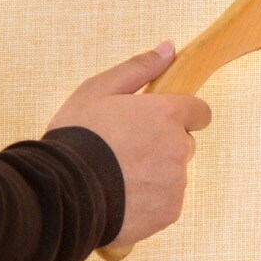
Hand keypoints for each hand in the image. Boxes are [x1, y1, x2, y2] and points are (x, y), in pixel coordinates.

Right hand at [45, 41, 211, 249]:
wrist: (60, 191)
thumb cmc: (77, 136)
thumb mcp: (99, 89)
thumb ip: (140, 68)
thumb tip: (169, 48)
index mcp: (167, 114)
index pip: (200, 112)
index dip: (180, 115)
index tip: (158, 122)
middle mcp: (179, 148)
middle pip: (185, 144)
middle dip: (164, 145)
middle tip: (127, 149)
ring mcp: (176, 183)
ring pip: (174, 174)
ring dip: (156, 174)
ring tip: (118, 176)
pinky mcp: (169, 212)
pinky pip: (166, 201)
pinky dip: (149, 200)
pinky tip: (120, 196)